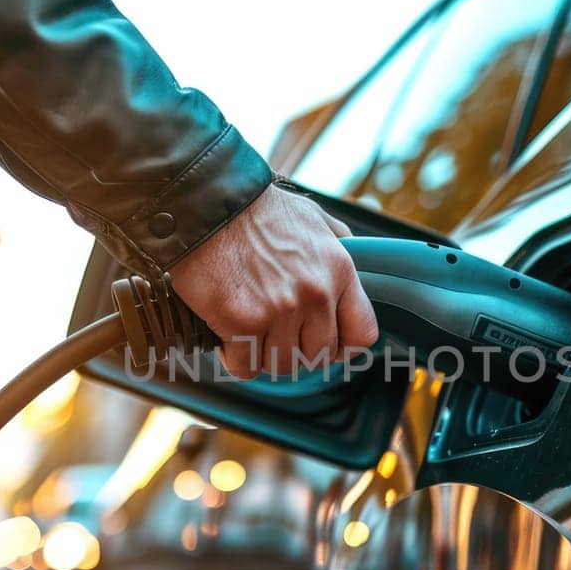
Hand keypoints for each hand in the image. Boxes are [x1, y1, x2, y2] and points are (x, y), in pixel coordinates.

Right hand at [168, 185, 378, 378]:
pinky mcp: (243, 321)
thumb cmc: (255, 210)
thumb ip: (338, 243)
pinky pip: (246, 366)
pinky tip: (228, 333)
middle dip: (296, 349)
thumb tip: (349, 260)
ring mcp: (280, 310)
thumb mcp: (313, 218)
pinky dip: (235, 357)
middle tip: (275, 333)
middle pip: (318, 356)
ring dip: (264, 354)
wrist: (209, 204)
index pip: (361, 333)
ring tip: (249, 330)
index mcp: (338, 270)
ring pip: (282, 365)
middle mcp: (315, 294)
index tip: (325, 344)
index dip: (343, 347)